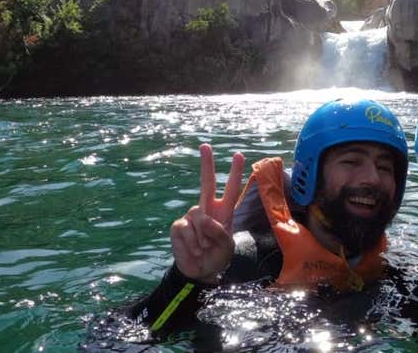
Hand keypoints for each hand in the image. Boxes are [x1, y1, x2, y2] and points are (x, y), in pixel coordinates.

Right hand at [171, 143, 244, 282]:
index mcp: (224, 212)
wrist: (199, 272)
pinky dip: (191, 243)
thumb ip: (219, 232)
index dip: (234, 173)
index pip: (230, 189)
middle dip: (207, 164)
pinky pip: (186, 230)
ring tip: (204, 248)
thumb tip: (202, 218)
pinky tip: (193, 250)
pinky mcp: (178, 226)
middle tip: (206, 145)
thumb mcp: (226, 247)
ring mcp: (191, 216)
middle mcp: (207, 209)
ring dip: (202, 239)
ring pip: (198, 219)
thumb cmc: (216, 257)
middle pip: (207, 183)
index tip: (238, 155)